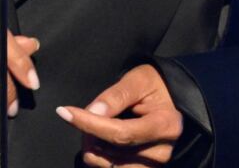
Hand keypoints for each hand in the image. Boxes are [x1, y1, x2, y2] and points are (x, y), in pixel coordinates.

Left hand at [57, 64, 183, 166]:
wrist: (173, 99)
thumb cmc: (155, 85)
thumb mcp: (138, 80)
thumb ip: (116, 96)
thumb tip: (92, 113)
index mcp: (165, 126)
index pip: (121, 133)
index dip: (90, 125)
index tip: (65, 112)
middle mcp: (162, 151)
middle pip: (114, 153)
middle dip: (88, 136)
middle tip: (79, 116)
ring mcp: (154, 165)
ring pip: (111, 167)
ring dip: (93, 149)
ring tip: (91, 128)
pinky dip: (100, 158)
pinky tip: (98, 141)